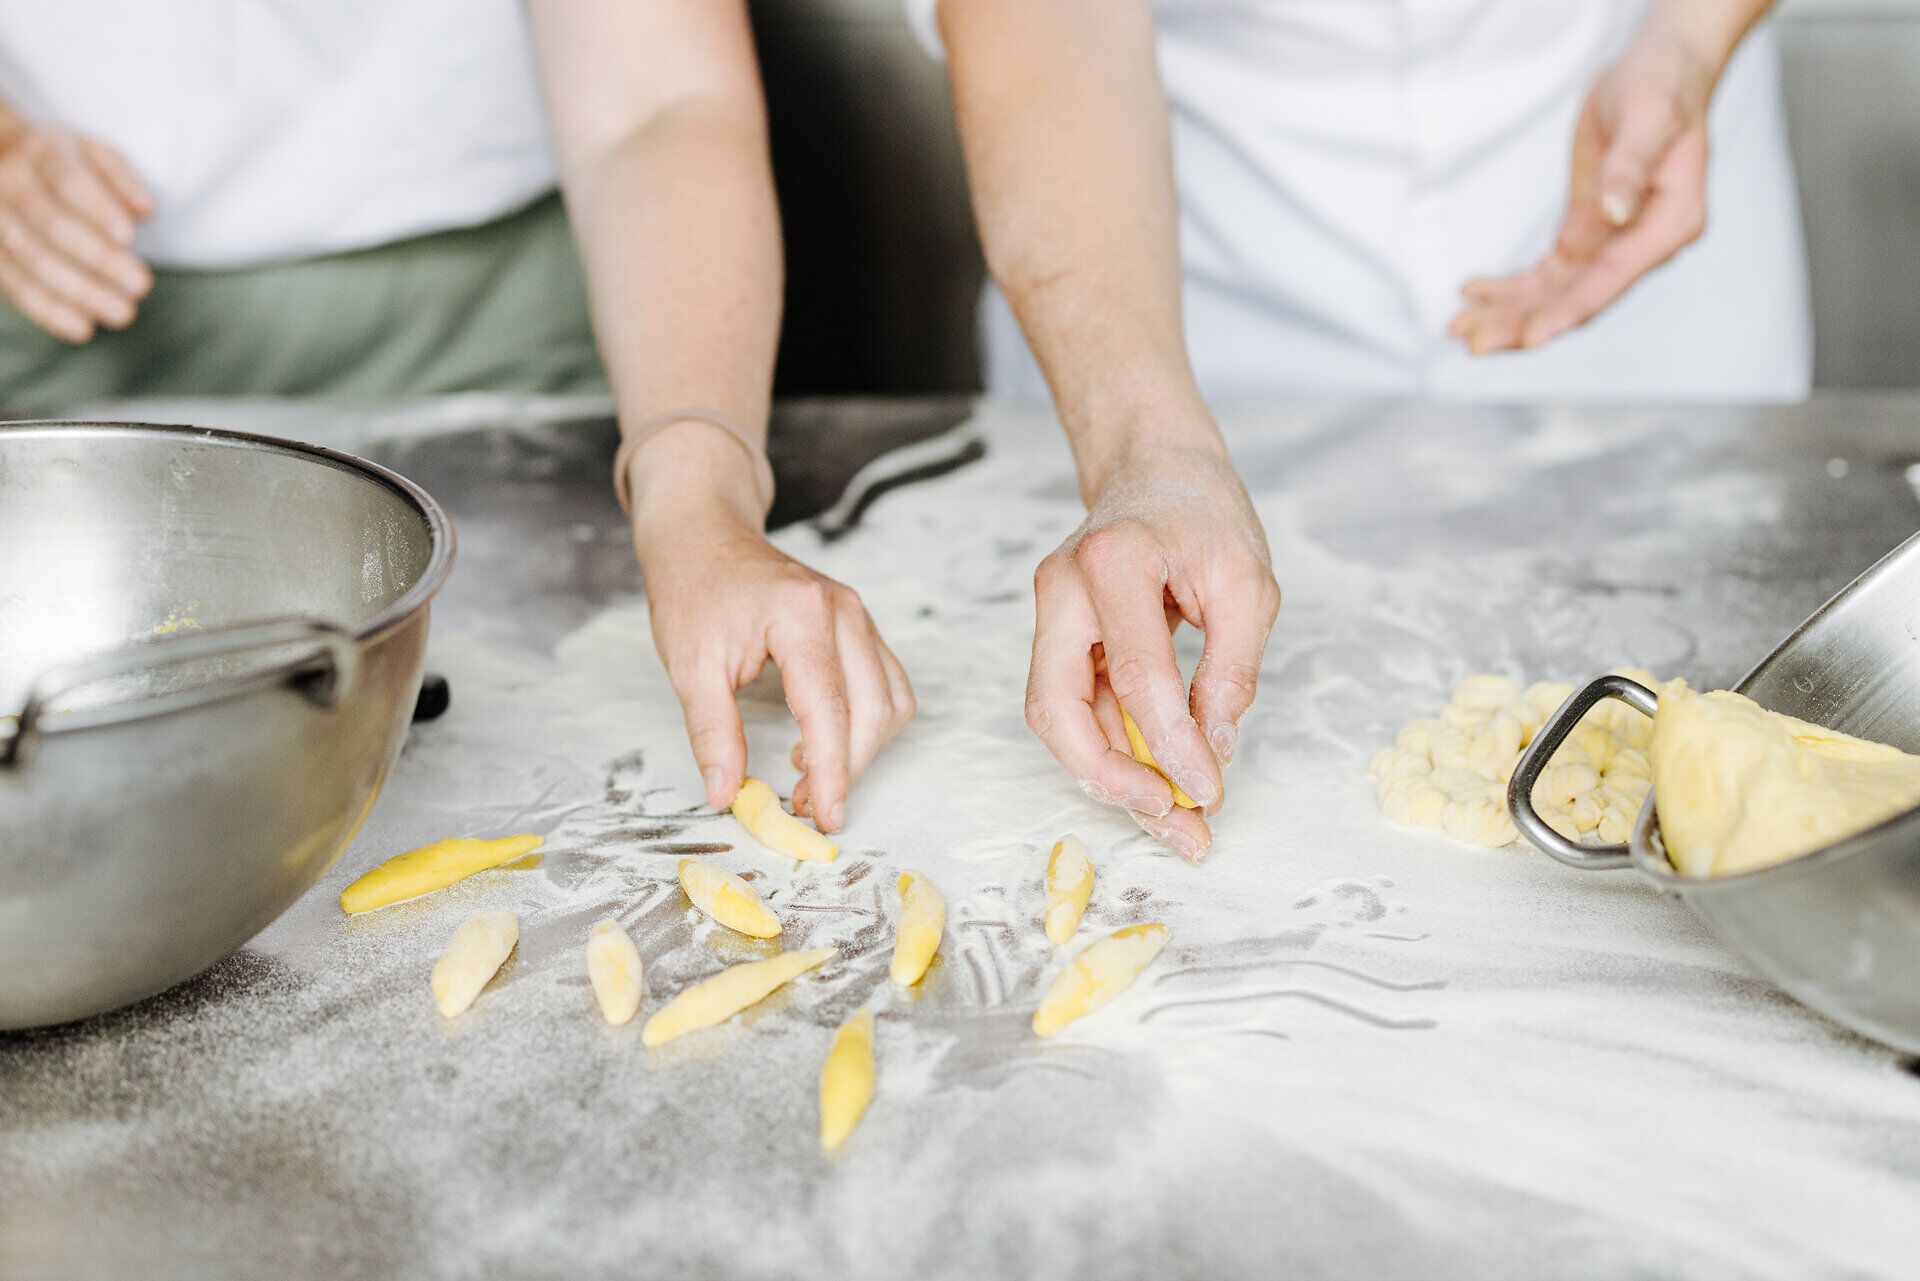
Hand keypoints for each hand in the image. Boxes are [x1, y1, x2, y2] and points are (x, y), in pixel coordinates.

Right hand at [0, 118, 153, 342]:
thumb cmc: (58, 161)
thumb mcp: (92, 154)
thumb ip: (121, 178)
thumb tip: (146, 211)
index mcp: (41, 153)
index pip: (68, 180)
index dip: (97, 209)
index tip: (129, 237)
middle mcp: (8, 181)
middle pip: (51, 222)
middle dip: (97, 258)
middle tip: (141, 285)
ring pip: (30, 256)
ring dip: (78, 290)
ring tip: (121, 312)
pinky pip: (12, 283)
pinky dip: (47, 309)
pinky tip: (82, 329)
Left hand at [630, 423, 913, 832]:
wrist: (703, 535)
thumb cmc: (693, 590)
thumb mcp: (690, 666)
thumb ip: (713, 732)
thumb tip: (725, 793)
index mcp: (802, 617)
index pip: (831, 712)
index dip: (832, 774)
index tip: (824, 817)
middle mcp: (843, 613)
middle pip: (873, 711)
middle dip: (847, 769)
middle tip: (804, 805)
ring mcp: (858, 615)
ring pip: (891, 700)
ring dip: (863, 748)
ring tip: (811, 775)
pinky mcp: (859, 624)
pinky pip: (887, 683)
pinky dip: (868, 721)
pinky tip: (824, 739)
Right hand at [1026, 435, 1278, 861]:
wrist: (1156, 469)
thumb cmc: (1204, 516)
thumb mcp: (1248, 584)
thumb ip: (1232, 667)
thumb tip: (1214, 747)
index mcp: (1112, 562)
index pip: (1133, 675)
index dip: (1170, 745)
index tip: (1209, 792)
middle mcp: (1062, 589)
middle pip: (1055, 709)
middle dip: (1109, 779)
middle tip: (1171, 821)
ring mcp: (1050, 613)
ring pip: (1058, 717)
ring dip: (1111, 777)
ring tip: (1172, 818)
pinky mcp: (1058, 636)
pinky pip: (1074, 706)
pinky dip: (1112, 748)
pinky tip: (1156, 778)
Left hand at [1449, 27, 1714, 353]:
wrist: (1657, 74)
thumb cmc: (1660, 89)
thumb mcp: (1647, 119)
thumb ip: (1630, 167)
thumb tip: (1615, 211)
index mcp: (1669, 225)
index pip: (1610, 280)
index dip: (1567, 311)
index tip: (1528, 338)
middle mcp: (1642, 247)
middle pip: (1577, 299)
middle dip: (1523, 323)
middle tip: (1472, 343)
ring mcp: (1613, 245)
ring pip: (1555, 294)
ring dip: (1508, 313)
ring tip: (1458, 328)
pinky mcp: (1586, 235)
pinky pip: (1545, 274)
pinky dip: (1509, 287)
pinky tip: (1471, 291)